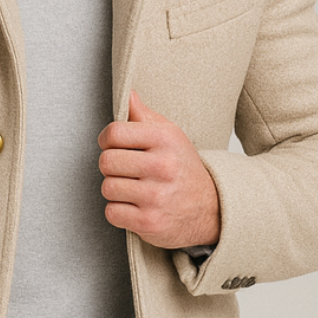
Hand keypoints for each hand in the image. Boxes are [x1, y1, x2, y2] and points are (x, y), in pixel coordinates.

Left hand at [98, 89, 220, 248]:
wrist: (210, 209)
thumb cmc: (183, 168)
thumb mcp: (171, 136)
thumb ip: (145, 117)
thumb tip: (128, 95)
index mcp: (165, 139)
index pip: (114, 133)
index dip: (106, 140)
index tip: (113, 146)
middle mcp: (163, 166)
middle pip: (106, 161)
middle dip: (111, 167)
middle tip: (124, 170)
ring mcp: (156, 196)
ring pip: (107, 187)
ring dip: (114, 190)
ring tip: (132, 189)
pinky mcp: (149, 222)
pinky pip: (111, 212)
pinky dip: (118, 211)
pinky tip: (134, 206)